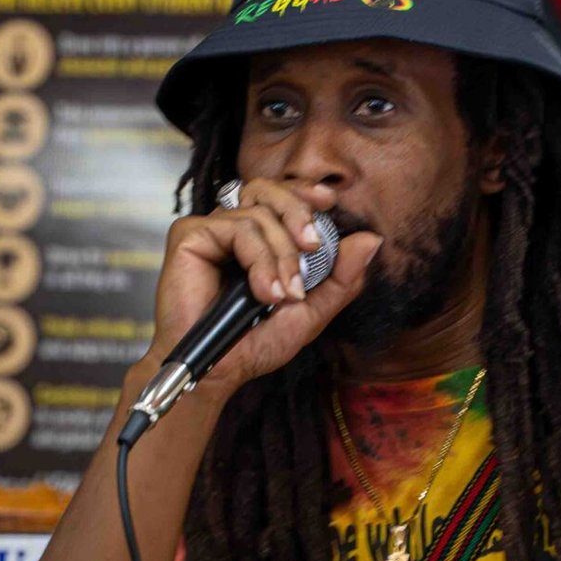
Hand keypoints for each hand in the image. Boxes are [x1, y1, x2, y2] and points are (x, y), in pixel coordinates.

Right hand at [141, 176, 380, 397]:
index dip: (304, 191)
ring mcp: (210, 231)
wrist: (217, 371)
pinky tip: (262, 292)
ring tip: (282, 295)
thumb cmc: (255, 343)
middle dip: (298, 213)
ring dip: (281, 256)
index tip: (330, 201)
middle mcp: (232, 228)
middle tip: (313, 245)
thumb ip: (341, 278)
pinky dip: (259, 260)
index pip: (281, 196)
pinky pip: (237, 227)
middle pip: (268, 190)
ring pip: (258, 213)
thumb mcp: (310, 312)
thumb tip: (371, 239)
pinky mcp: (189, 235)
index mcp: (257, 239)